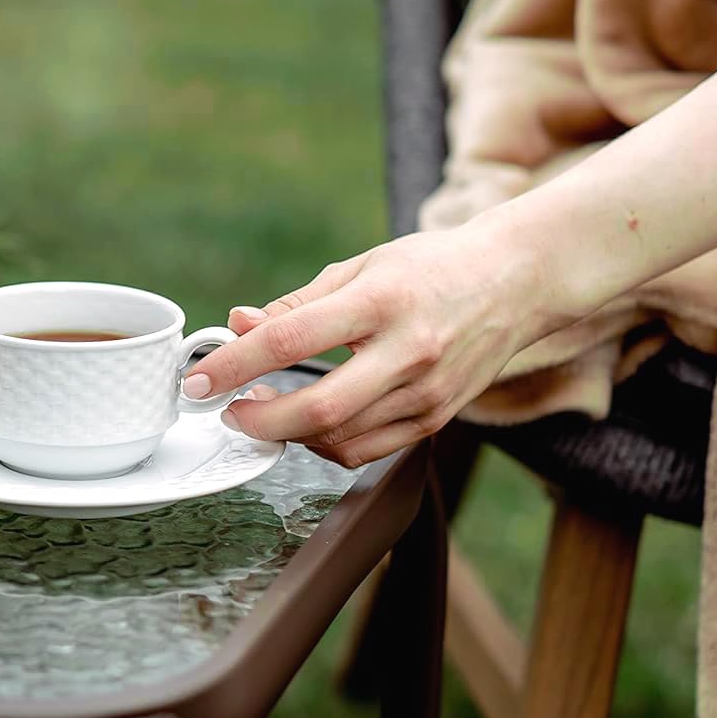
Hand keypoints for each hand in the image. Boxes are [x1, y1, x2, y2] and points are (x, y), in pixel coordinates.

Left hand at [182, 219, 563, 466]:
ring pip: (338, 439)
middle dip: (257, 420)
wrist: (518, 282)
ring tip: (262, 412)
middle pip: (316, 409)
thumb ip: (296, 303)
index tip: (198, 381)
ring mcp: (426, 394)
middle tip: (227, 410)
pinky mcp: (436, 420)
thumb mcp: (362, 266)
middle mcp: (408, 352)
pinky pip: (366, 450)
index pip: (288, 341)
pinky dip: (325, 444)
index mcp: (380, 301)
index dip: (232, 365)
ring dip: (287, 433)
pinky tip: (307, 424)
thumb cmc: (434, 267)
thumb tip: (239, 325)